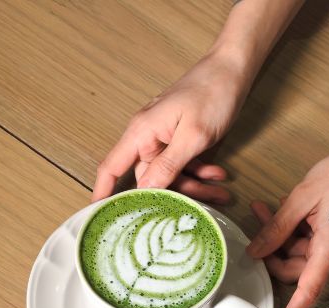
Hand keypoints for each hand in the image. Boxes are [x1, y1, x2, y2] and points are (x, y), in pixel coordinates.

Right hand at [92, 49, 249, 203]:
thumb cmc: (211, 93)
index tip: (96, 217)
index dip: (103, 193)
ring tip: (221, 191)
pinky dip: (200, 173)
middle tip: (207, 202)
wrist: (232, 70)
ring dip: (196, 186)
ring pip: (172, 177)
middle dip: (178, 195)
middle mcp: (148, 138)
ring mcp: (164, 139)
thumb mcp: (193, 135)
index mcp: (142, 133)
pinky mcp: (180, 140)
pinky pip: (183, 166)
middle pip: (151, 181)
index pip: (112, 167)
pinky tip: (218, 174)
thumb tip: (145, 190)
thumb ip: (169, 165)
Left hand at [247, 112, 328, 307]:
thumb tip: (255, 252)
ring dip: (283, 237)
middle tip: (259, 213)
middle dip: (273, 248)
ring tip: (270, 205)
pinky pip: (313, 248)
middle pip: (296, 270)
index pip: (307, 290)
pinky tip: (292, 210)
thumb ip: (276, 227)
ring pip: (302, 258)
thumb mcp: (301, 196)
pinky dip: (298, 233)